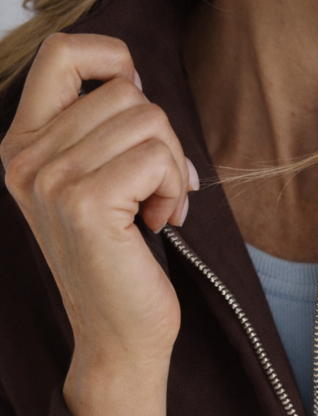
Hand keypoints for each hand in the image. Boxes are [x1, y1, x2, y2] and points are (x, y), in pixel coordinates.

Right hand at [0, 34, 196, 415]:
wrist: (118, 338)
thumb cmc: (118, 266)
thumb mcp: (95, 186)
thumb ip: (100, 133)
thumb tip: (137, 82)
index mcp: (22, 147)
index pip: (62, 54)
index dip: (114, 61)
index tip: (140, 106)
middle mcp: (26, 159)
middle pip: (123, 91)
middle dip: (161, 139)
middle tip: (160, 190)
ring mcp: (50, 180)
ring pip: (147, 120)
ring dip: (172, 167)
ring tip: (159, 210)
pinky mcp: (84, 204)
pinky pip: (156, 157)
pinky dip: (175, 187)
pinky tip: (163, 222)